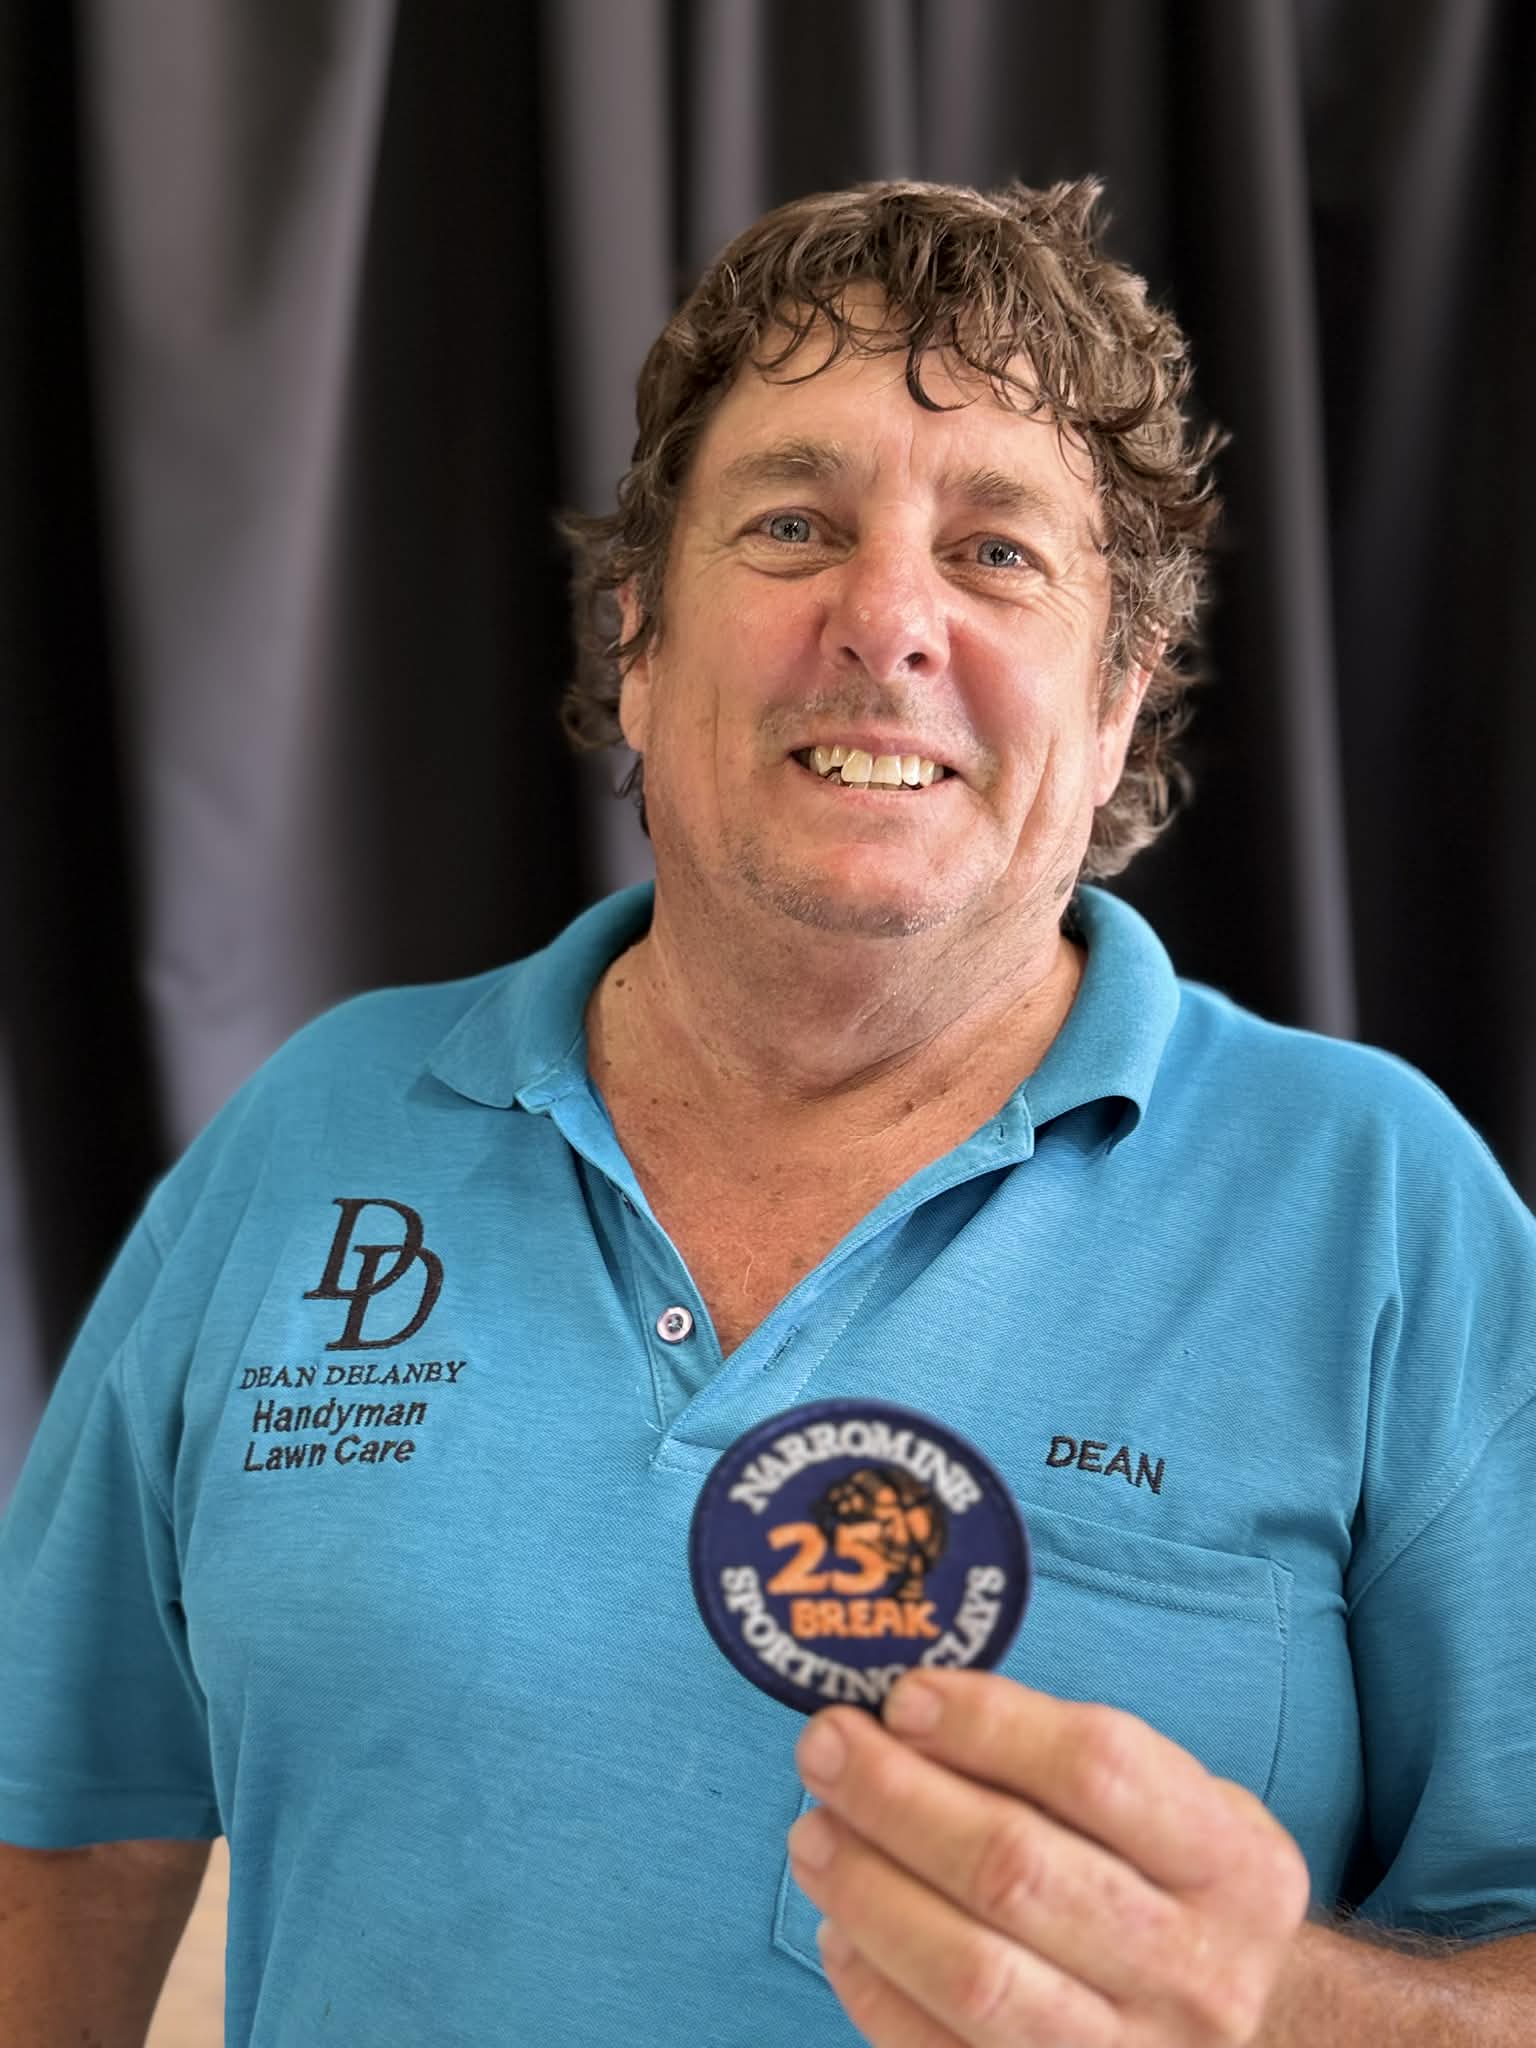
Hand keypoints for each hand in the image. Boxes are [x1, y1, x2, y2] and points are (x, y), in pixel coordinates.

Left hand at [787, 1670, 1309, 2046]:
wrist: (1250, 2034)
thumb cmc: (1180, 1889)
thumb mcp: (1180, 1807)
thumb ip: (1063, 1758)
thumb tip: (909, 1712)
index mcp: (1234, 1865)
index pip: (1098, 1770)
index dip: (987, 1725)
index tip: (904, 1697)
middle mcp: (1193, 1970)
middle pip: (1016, 1871)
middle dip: (897, 1798)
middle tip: (826, 1748)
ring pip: (974, 1974)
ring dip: (869, 1890)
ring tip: (813, 1834)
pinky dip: (873, 1986)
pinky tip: (841, 1926)